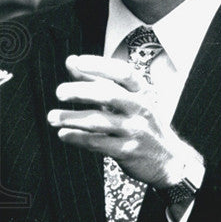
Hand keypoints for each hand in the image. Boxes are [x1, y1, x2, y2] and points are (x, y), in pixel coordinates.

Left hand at [47, 55, 188, 188]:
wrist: (169, 161)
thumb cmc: (141, 123)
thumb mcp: (126, 100)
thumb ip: (97, 81)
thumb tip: (70, 61)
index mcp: (141, 92)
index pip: (123, 73)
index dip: (100, 65)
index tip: (77, 62)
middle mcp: (141, 109)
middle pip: (109, 95)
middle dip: (81, 92)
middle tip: (59, 92)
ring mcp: (135, 131)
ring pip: (99, 121)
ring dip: (72, 118)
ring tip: (52, 117)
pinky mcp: (128, 151)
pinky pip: (97, 143)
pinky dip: (77, 138)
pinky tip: (63, 134)